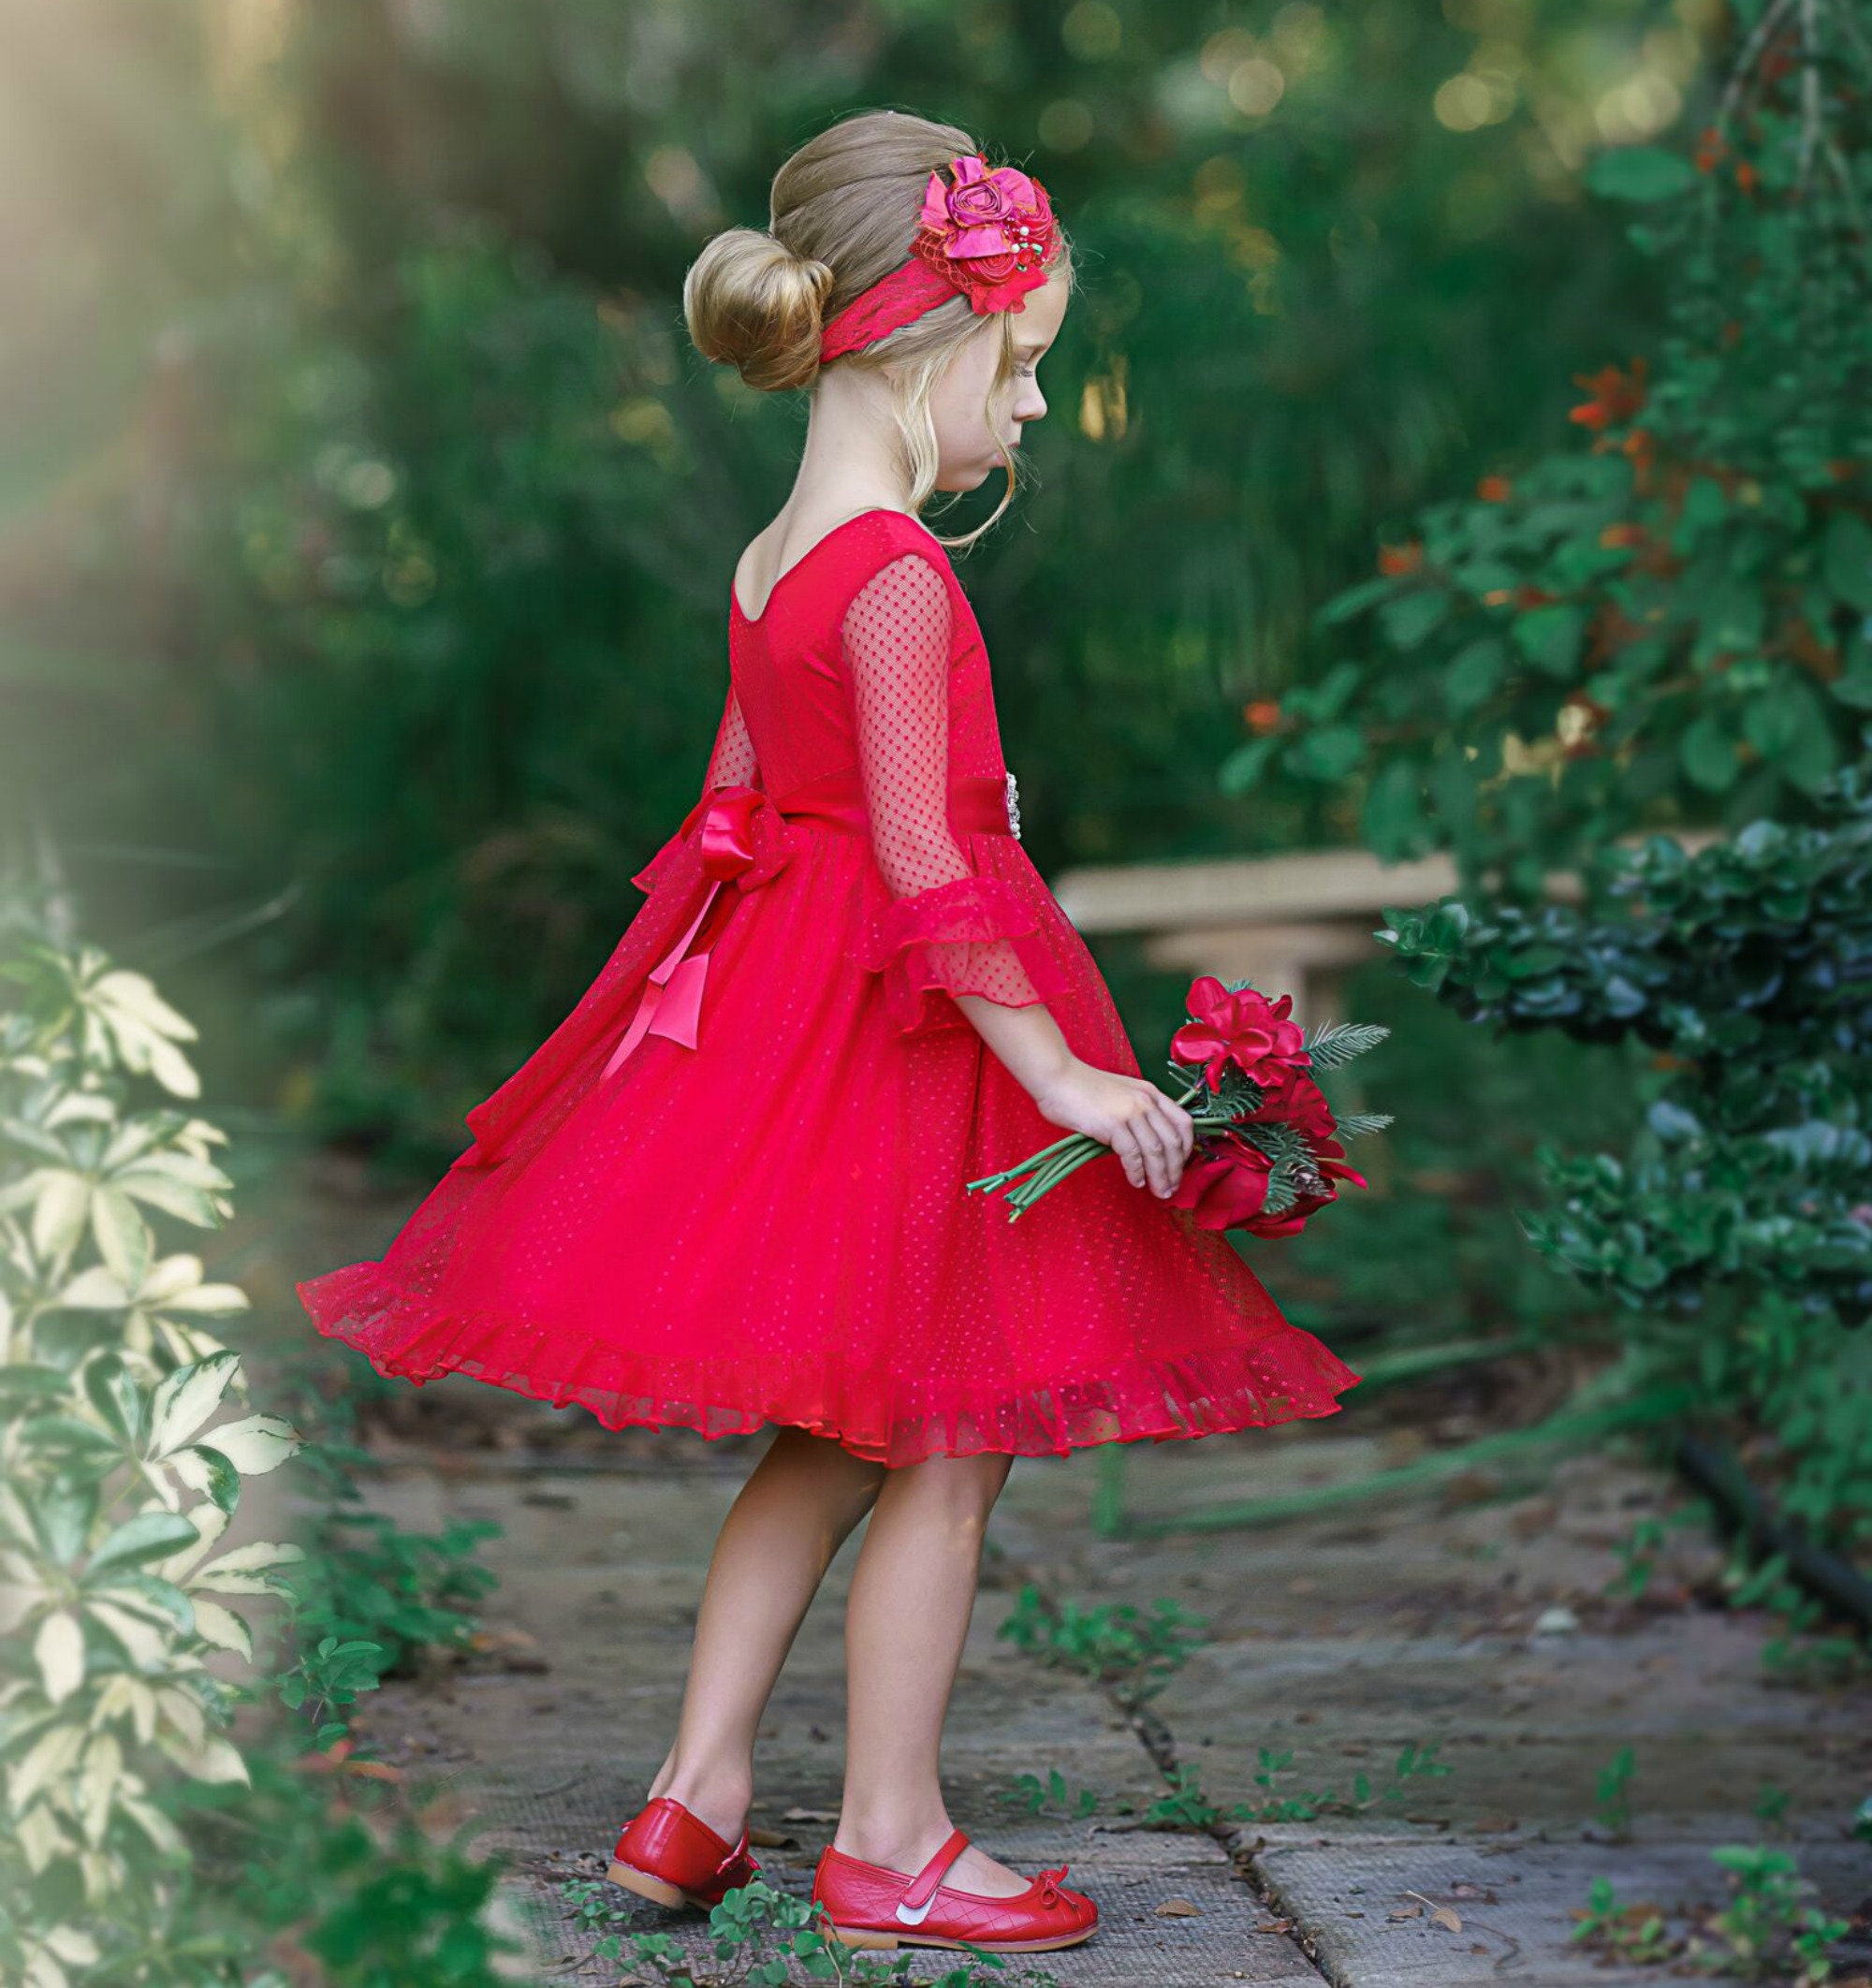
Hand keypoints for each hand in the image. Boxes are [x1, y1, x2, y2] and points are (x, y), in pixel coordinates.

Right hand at [1031, 1059, 1195, 1198]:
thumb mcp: (1121, 1094)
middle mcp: (1146, 1101)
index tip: (1181, 1166)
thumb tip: (1144, 1146)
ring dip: (1160, 1176)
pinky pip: (1132, 1155)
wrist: (1058, 1078)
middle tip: (1172, 1188)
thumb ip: (1136, 1114)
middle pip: (1173, 1141)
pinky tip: (1136, 1182)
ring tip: (1159, 1192)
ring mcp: (1130, 1112)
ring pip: (1156, 1151)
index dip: (1187, 1149)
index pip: (1183, 1123)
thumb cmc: (1083, 1088)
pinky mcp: (1113, 1124)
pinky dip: (1137, 1172)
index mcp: (1151, 1093)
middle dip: (1175, 1170)